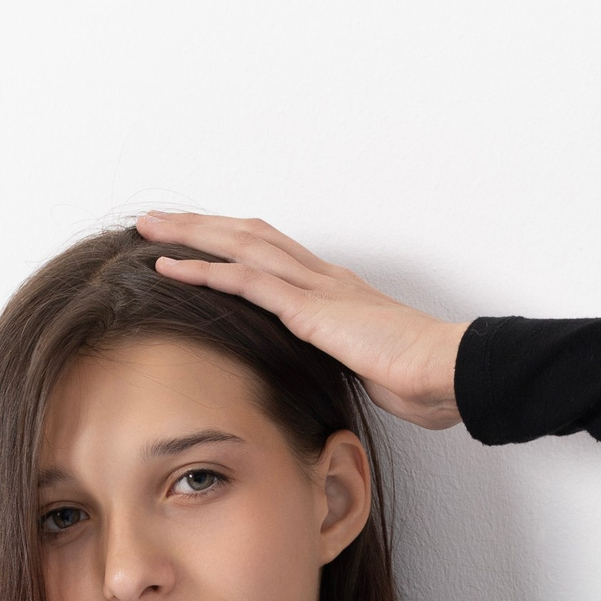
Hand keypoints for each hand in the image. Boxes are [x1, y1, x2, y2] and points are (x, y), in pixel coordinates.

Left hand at [138, 212, 469, 431]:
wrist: (451, 372)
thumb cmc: (425, 378)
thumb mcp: (374, 371)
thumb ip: (349, 364)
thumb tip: (342, 380)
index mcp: (334, 292)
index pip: (271, 254)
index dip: (231, 243)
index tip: (195, 241)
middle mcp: (321, 278)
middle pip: (248, 236)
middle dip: (200, 225)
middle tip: (156, 220)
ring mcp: (316, 289)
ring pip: (240, 246)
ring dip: (190, 235)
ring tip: (149, 228)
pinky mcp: (312, 310)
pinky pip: (247, 282)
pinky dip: (205, 272)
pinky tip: (171, 267)